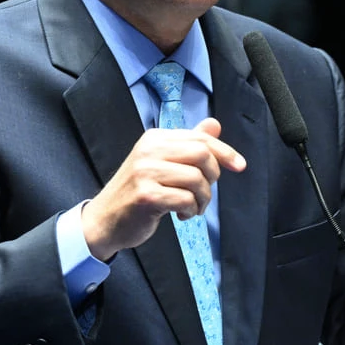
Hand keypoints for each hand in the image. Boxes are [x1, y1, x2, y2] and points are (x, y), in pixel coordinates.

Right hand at [82, 117, 244, 260]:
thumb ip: (188, 144)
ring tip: (192, 208)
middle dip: (212, 177)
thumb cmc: (137, 192)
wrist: (105, 220)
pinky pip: (185, 199)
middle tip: (203, 193)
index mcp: (155, 138)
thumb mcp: (161, 163)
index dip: (225, 151)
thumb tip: (214, 124)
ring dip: (202, 199)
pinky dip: (191, 210)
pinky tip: (181, 215)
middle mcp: (149, 150)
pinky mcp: (146, 196)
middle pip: (202, 154)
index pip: (200, 138)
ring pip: (196, 179)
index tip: (240, 165)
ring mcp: (145, 172)